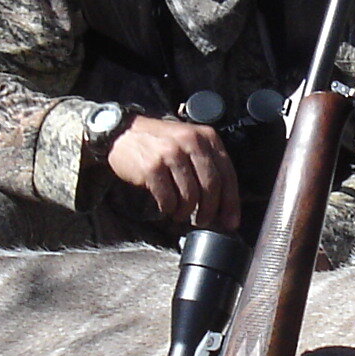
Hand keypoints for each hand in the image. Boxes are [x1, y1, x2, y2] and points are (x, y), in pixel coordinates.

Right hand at [105, 114, 241, 230]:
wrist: (124, 133)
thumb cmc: (161, 143)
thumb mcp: (190, 143)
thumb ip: (208, 165)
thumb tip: (224, 206)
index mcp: (207, 137)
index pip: (227, 174)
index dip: (231, 203)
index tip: (230, 222)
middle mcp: (191, 141)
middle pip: (211, 187)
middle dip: (209, 210)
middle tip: (203, 221)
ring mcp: (171, 153)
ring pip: (190, 196)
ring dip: (186, 212)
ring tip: (181, 213)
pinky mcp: (152, 167)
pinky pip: (168, 199)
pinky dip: (169, 208)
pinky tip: (166, 207)